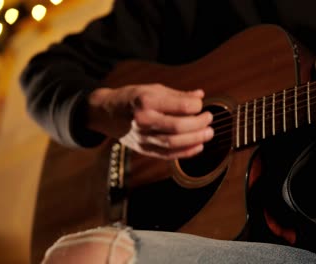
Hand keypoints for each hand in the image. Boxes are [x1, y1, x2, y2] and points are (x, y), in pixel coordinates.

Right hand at [86, 84, 213, 158]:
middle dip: (198, 124)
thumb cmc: (133, 98)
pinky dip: (186, 152)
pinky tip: (198, 146)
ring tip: (208, 133)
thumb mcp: (153, 89)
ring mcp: (142, 137)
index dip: (196, 106)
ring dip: (195, 139)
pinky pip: (168, 154)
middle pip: (177, 126)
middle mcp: (142, 120)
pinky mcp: (143, 149)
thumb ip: (177, 95)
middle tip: (209, 119)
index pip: (179, 106)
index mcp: (145, 101)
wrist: (107, 114)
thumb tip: (200, 95)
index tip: (201, 104)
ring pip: (173, 143)